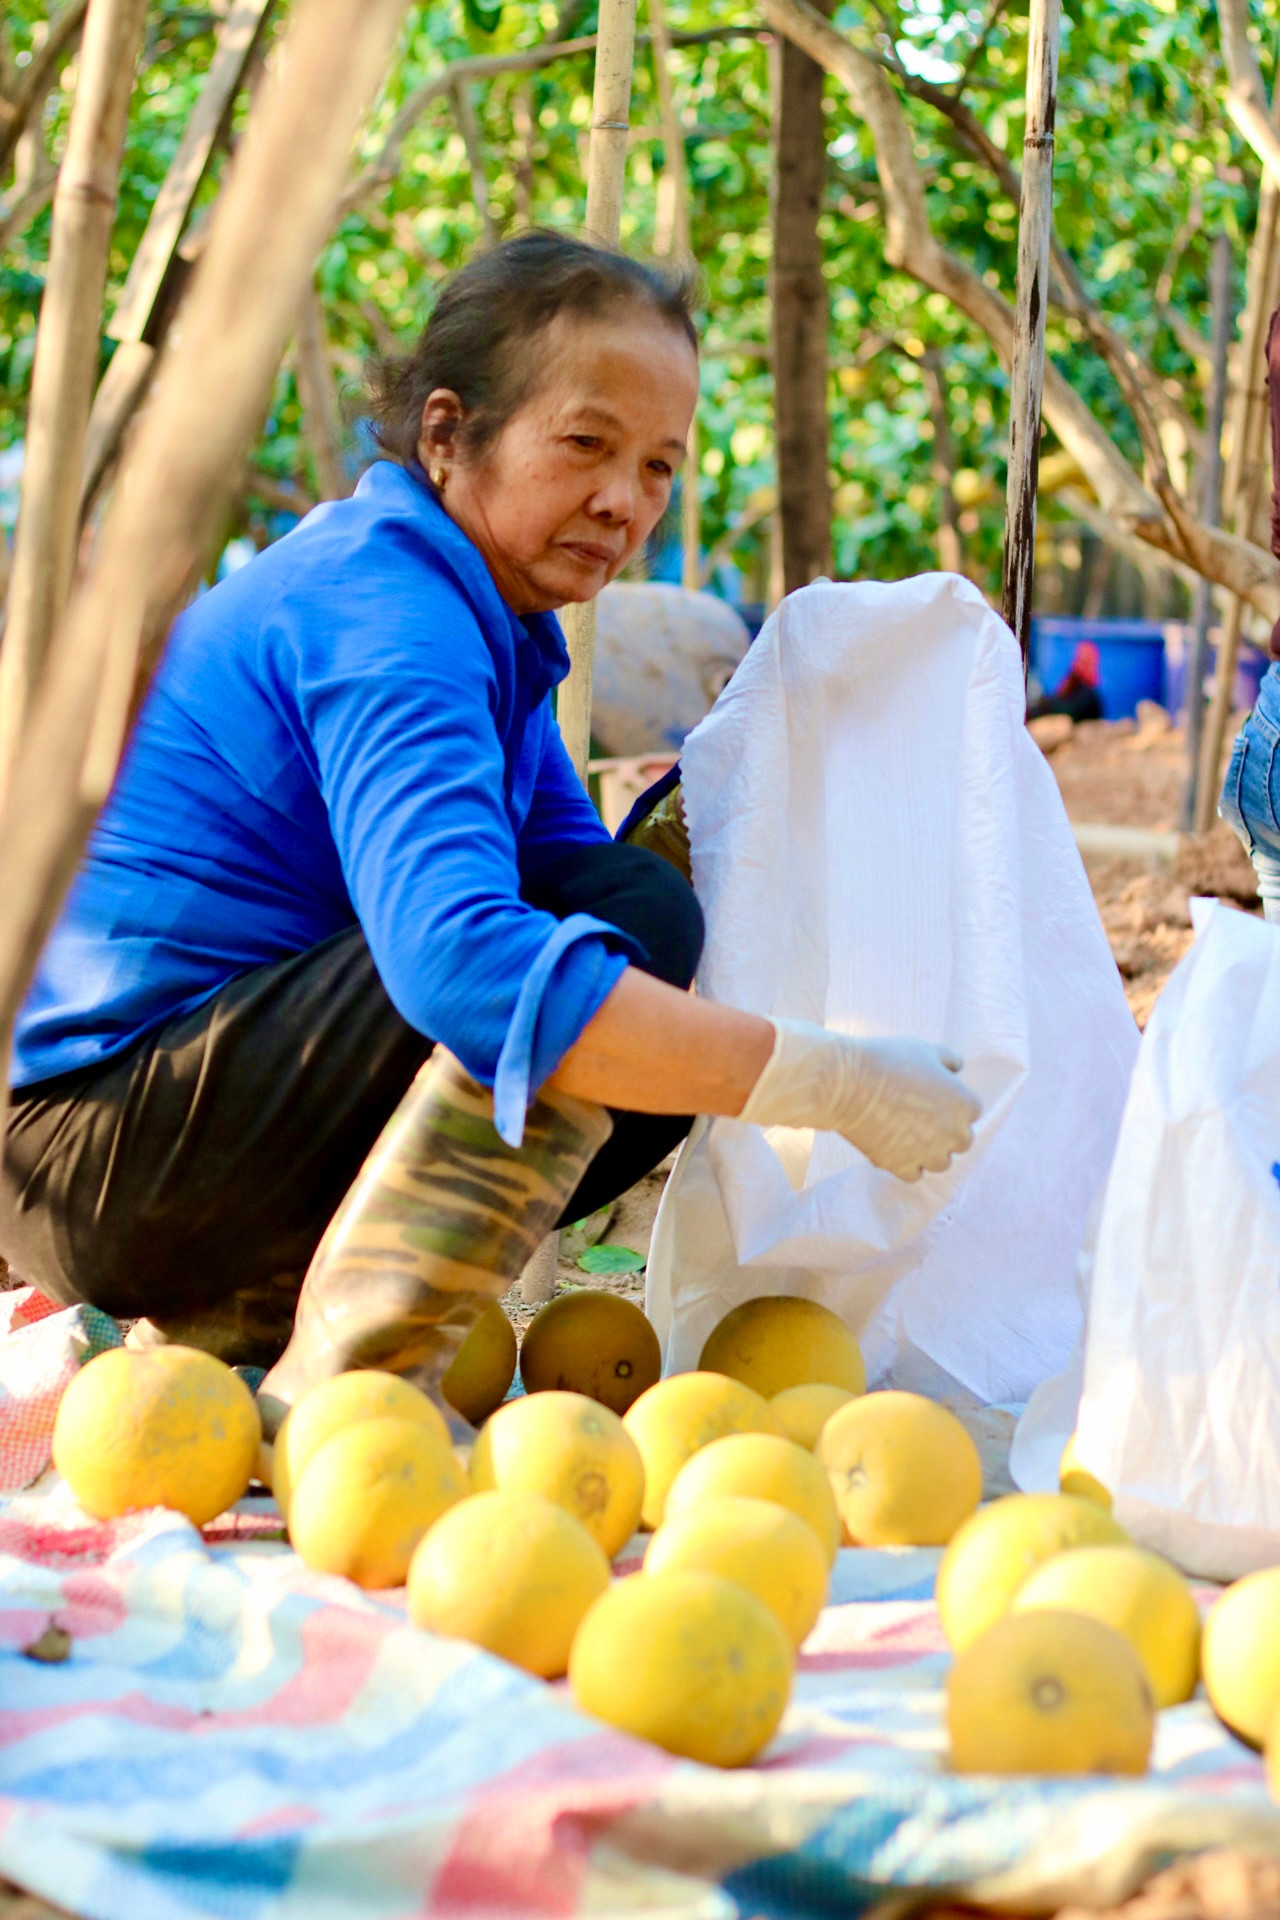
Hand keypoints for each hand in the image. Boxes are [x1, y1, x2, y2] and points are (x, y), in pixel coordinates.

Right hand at [738, 1019, 980, 1180]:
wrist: (847, 1082)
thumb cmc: (888, 1060)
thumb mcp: (925, 1049)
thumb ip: (949, 1059)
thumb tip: (957, 1067)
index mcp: (964, 1103)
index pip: (973, 1111)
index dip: (953, 1103)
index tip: (934, 1097)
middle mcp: (952, 1133)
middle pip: (962, 1142)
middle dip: (947, 1131)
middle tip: (922, 1117)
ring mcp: (927, 1153)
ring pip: (941, 1163)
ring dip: (930, 1151)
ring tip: (908, 1134)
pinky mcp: (900, 1166)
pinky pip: (914, 1174)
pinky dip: (907, 1163)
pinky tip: (893, 1146)